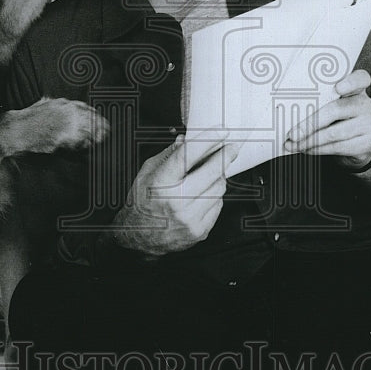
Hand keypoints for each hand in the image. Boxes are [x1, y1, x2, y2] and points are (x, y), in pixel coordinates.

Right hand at [111, 134, 235, 257]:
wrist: (138, 238)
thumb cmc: (141, 203)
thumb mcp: (147, 173)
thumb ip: (169, 155)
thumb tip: (187, 140)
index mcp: (160, 183)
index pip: (188, 155)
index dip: (208, 140)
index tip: (221, 131)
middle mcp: (176, 201)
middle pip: (212, 171)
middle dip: (225, 155)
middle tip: (232, 147)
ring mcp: (190, 218)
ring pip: (219, 188)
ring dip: (218, 177)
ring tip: (208, 175)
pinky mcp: (199, 231)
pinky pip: (218, 205)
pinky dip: (214, 196)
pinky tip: (203, 194)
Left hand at [284, 69, 370, 170]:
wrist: (358, 143)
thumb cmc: (337, 118)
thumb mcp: (332, 104)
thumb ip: (318, 100)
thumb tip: (285, 109)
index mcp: (356, 89)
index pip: (361, 79)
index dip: (351, 82)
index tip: (338, 88)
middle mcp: (365, 104)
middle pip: (336, 109)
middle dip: (310, 123)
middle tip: (292, 134)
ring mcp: (368, 124)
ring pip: (334, 133)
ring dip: (309, 141)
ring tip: (293, 145)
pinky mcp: (367, 143)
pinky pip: (338, 147)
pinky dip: (318, 149)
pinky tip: (305, 149)